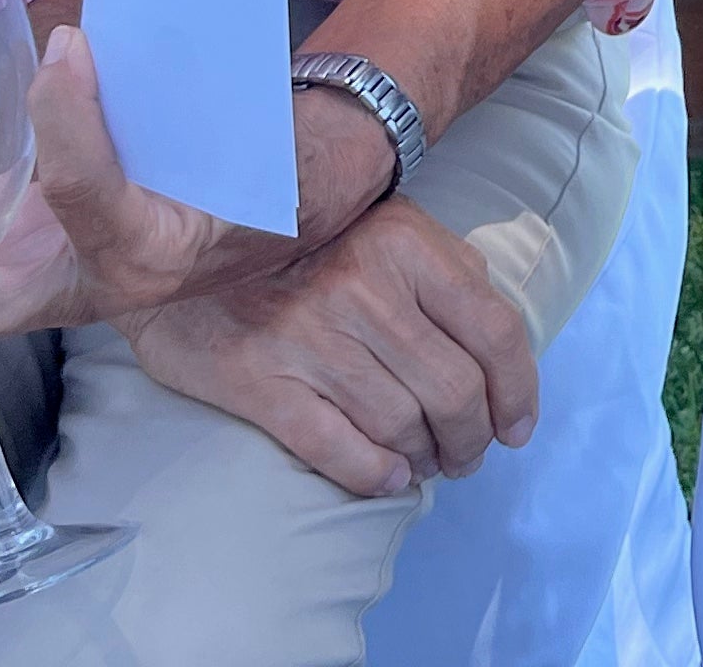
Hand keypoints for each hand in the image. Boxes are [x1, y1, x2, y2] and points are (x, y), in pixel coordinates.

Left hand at [0, 26, 243, 353]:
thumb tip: (67, 43)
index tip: (64, 48)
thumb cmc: (255, 173)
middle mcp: (80, 289)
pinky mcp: (16, 262)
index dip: (69, 124)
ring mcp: (38, 283)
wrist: (266, 222)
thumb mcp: (236, 137)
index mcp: (148, 252)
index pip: (87, 199)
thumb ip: (158, 95)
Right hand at [122, 202, 538, 499]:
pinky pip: (336, 447)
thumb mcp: (389, 226)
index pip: (495, 331)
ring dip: (426, 458)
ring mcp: (310, 335)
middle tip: (466, 454)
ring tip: (426, 462)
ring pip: (401, 424)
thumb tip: (501, 348)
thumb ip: (447, 272)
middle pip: (454, 390)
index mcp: (407, 244)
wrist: (184, 250)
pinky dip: (374, 474)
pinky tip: (388, 476)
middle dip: (472, 438)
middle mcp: (364, 287)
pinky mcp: (259, 379)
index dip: (518, 392)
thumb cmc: (307, 242)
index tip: (517, 428)